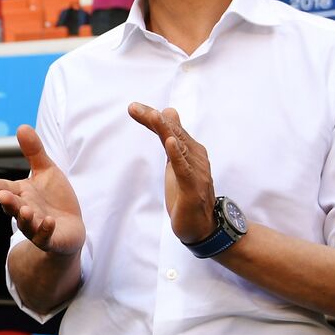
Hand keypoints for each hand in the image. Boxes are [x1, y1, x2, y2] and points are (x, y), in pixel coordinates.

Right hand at [0, 125, 84, 254]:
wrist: (69, 229)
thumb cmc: (54, 199)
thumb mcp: (46, 171)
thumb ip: (34, 152)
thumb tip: (21, 126)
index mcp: (21, 194)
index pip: (3, 188)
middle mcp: (24, 211)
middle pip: (13, 206)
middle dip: (7, 201)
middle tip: (1, 195)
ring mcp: (36, 227)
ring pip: (26, 224)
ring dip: (25, 218)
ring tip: (25, 209)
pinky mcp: (51, 239)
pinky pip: (45, 237)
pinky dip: (45, 230)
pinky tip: (49, 221)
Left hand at [127, 103, 216, 242]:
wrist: (202, 226)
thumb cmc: (187, 193)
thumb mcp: (175, 162)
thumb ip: (171, 138)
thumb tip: (167, 112)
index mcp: (190, 150)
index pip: (170, 128)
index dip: (151, 117)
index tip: (133, 107)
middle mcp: (196, 157)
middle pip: (173, 132)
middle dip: (153, 119)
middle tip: (134, 107)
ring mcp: (196, 172)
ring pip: (180, 146)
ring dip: (166, 130)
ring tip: (153, 116)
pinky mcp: (193, 188)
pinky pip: (185, 169)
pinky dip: (178, 155)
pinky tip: (171, 143)